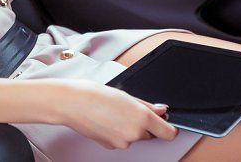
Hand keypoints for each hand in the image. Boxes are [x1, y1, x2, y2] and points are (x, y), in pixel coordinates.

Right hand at [52, 79, 178, 149]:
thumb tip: (162, 110)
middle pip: (150, 134)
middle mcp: (135, 133)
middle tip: (128, 110)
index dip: (168, 127)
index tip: (165, 122)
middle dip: (143, 124)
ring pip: (134, 137)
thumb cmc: (94, 94)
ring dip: (128, 128)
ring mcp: (123, 142)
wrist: (71, 103)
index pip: (168, 132)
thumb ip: (147, 105)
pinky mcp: (111, 146)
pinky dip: (117, 132)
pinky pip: (121, 140)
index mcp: (142, 117)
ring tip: (112, 112)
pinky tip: (106, 120)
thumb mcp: (125, 94)